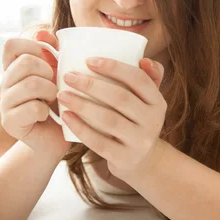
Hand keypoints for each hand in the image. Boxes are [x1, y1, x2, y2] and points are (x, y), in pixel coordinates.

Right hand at [0, 30, 69, 157]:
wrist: (55, 139)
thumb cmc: (58, 103)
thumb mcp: (58, 74)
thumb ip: (52, 53)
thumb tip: (44, 32)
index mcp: (13, 69)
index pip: (11, 45)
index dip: (33, 47)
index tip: (48, 60)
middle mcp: (4, 84)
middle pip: (26, 63)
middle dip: (48, 73)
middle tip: (53, 86)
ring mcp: (4, 103)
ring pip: (31, 84)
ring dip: (50, 92)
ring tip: (51, 101)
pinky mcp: (10, 122)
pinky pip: (33, 107)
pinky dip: (46, 112)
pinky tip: (46, 116)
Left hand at [57, 57, 166, 180]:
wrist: (142, 162)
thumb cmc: (136, 121)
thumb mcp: (146, 101)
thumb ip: (146, 77)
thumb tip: (142, 58)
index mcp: (157, 101)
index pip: (138, 78)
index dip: (114, 67)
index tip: (88, 60)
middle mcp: (153, 121)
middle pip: (120, 97)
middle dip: (91, 85)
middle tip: (69, 76)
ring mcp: (139, 141)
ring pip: (108, 119)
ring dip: (82, 105)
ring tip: (62, 94)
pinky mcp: (124, 158)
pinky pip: (99, 142)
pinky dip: (80, 128)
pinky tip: (66, 117)